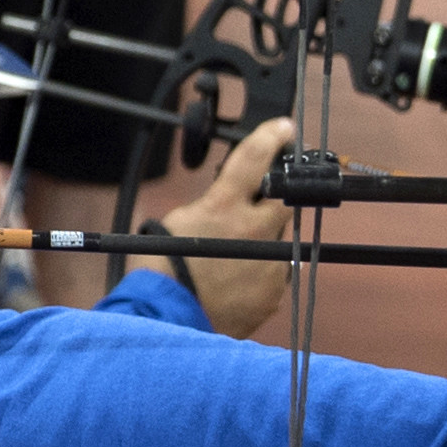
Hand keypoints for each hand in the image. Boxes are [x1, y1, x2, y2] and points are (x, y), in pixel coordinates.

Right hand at [133, 118, 296, 340]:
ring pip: (279, 238)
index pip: (255, 160)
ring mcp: (269, 264)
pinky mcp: (273, 292)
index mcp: (225, 207)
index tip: (285, 128)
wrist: (168, 319)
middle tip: (261, 198)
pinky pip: (275, 271)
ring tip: (234, 255)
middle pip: (284, 198)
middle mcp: (255, 232)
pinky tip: (236, 280)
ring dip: (263, 238)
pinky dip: (261, 270)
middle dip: (276, 194)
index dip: (272, 138)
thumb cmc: (162, 267)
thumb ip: (213, 206)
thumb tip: (230, 200)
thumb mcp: (179, 220)